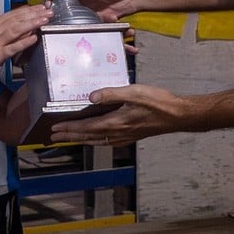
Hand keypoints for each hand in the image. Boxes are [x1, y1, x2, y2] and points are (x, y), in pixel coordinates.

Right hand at [0, 4, 50, 80]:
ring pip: (16, 29)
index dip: (27, 10)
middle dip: (33, 14)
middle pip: (16, 19)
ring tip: (45, 19)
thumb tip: (18, 30)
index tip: (39, 6)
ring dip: (32, 23)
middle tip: (48, 10)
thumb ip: (0, 33)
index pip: (12, 14)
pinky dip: (24, 41)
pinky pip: (13, 47)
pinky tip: (34, 38)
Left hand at [51, 83, 187, 146]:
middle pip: (88, 136)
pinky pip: (107, 141)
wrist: (178, 115)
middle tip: (55, 136)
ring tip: (69, 138)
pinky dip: (95, 140)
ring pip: (97, 140)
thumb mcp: (134, 93)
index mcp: (116, 122)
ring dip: (81, 139)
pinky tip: (94, 138)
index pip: (87, 127)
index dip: (70, 128)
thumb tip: (91, 97)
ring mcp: (124, 136)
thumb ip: (111, 94)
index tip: (56, 129)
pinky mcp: (131, 135)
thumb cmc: (158, 102)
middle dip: (70, 136)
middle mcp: (118, 133)